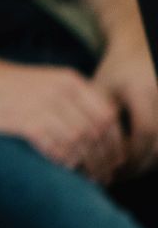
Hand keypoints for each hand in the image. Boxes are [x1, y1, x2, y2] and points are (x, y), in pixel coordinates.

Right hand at [0, 57, 123, 181]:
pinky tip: (62, 166)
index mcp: (70, 80)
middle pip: (96, 131)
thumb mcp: (47, 84)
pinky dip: (62, 160)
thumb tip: (97, 134)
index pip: (108, 114)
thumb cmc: (8, 86)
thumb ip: (72, 102)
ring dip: (84, 163)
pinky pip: (54, 146)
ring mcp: (41, 105)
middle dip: (102, 157)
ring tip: (86, 176)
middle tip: (102, 174)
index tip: (113, 157)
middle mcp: (60, 91)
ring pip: (78, 141)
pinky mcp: (23, 121)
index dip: (115, 139)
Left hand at [92, 37, 157, 175]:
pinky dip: (151, 154)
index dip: (130, 153)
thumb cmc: (115, 71)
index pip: (145, 132)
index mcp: (143, 92)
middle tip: (116, 176)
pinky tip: (133, 160)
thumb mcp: (99, 88)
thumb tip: (76, 149)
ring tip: (122, 172)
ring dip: (145, 163)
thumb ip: (92, 115)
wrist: (140, 51)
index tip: (112, 166)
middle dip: (138, 164)